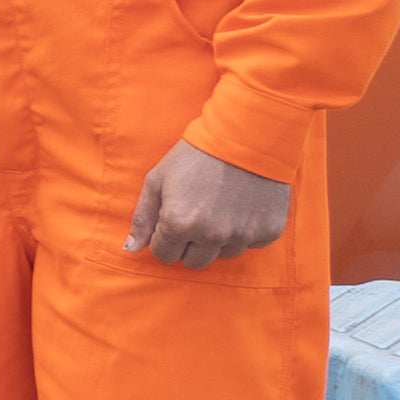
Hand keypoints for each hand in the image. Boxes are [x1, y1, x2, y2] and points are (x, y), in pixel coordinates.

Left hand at [127, 139, 292, 268]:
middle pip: (193, 262)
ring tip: (219, 207)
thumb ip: (142, 218)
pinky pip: (250, 245)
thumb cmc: (195, 156)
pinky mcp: (268, 232)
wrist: (247, 137)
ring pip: (222, 255)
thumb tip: (131, 249)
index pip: (164, 255)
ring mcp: (243, 235)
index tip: (172, 219)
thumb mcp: (158, 180)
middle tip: (195, 216)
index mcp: (179, 224)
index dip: (164, 238)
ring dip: (217, 239)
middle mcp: (212, 236)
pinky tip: (240, 207)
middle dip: (189, 244)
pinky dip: (244, 231)